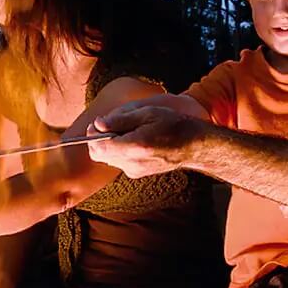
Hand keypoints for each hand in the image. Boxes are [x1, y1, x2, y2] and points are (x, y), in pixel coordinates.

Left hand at [86, 103, 207, 177]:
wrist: (194, 146)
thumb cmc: (174, 125)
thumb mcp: (148, 113)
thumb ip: (120, 119)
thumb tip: (98, 123)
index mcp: (135, 147)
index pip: (99, 147)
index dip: (93, 134)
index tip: (99, 123)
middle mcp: (132, 163)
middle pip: (99, 154)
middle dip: (99, 139)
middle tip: (110, 125)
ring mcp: (134, 171)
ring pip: (108, 158)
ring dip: (110, 144)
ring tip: (126, 131)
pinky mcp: (137, 173)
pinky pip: (118, 161)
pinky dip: (119, 150)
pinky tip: (133, 140)